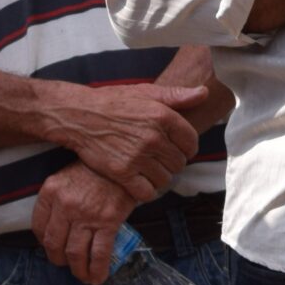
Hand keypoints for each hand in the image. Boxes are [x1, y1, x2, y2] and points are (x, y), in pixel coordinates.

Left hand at [32, 161, 131, 284]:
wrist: (128, 159)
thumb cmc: (98, 168)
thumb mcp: (68, 175)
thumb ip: (58, 198)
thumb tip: (58, 227)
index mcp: (51, 190)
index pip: (38, 226)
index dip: (44, 243)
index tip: (53, 248)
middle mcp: (65, 204)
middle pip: (54, 244)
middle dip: (59, 260)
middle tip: (66, 264)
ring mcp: (87, 214)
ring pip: (75, 252)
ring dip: (78, 269)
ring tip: (83, 276)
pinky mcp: (109, 220)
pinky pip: (100, 252)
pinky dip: (98, 269)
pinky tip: (98, 277)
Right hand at [58, 82, 204, 202]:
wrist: (80, 116)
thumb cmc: (114, 102)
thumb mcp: (147, 92)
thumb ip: (177, 95)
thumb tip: (204, 92)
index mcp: (163, 116)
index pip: (191, 142)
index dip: (187, 148)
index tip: (179, 149)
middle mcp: (153, 137)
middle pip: (179, 162)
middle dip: (173, 162)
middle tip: (161, 160)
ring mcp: (137, 156)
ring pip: (165, 179)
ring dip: (160, 177)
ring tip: (151, 170)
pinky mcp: (121, 172)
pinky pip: (146, 192)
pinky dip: (146, 191)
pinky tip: (140, 182)